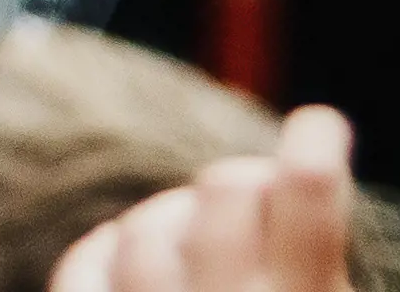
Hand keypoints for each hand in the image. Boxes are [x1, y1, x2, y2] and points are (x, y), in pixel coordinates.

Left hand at [48, 106, 358, 291]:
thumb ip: (316, 255)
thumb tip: (299, 165)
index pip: (305, 191)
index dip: (314, 145)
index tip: (316, 127)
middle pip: (223, 187)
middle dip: (236, 189)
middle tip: (250, 213)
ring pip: (145, 231)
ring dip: (166, 228)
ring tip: (192, 254)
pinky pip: (83, 271)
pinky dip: (102, 258)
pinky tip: (126, 268)